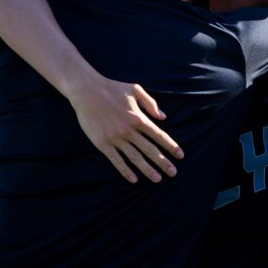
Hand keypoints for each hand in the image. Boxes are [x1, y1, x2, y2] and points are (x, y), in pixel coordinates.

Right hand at [67, 72, 182, 183]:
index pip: (159, 135)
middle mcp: (129, 130)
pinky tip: (134, 179)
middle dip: (163, 162)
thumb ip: (150, 103)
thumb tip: (163, 117)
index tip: (180, 156)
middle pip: (150, 150)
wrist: (86, 91)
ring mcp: (115, 138)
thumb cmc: (112, 88)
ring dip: (147, 170)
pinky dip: (125, 171)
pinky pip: (116, 160)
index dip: (171, 146)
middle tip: (173, 173)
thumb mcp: (135, 89)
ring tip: (158, 179)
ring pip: (135, 158)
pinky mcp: (102, 143)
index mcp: (138, 118)